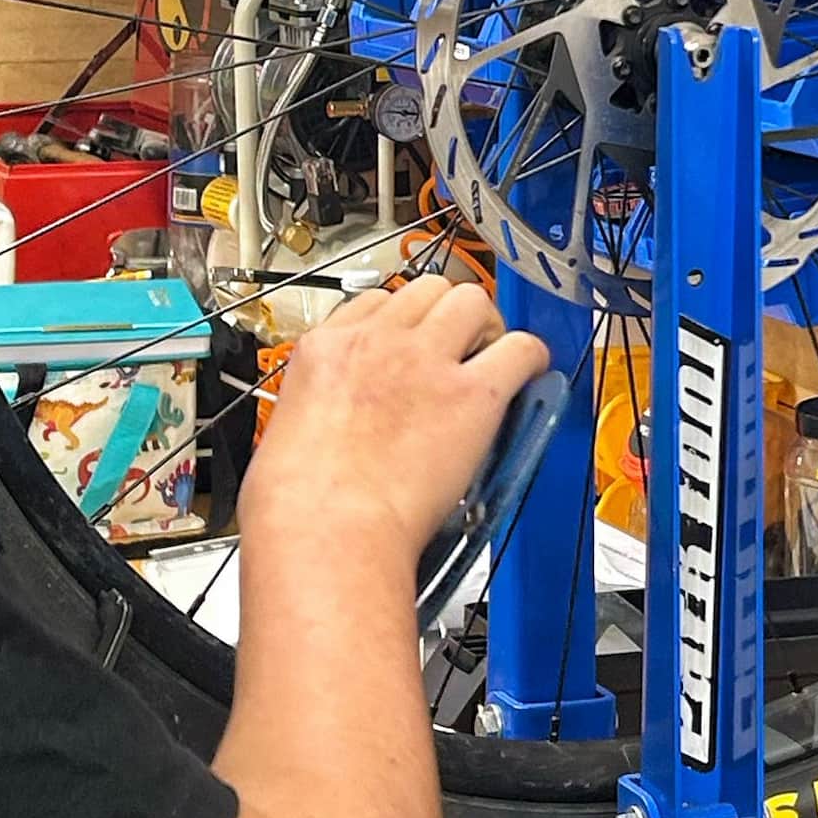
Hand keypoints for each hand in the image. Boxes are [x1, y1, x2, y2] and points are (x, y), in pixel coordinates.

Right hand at [240, 276, 550, 563]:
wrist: (327, 530)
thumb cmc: (299, 503)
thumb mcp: (288, 427)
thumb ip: (321, 406)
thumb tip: (341, 418)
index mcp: (326, 348)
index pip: (377, 301)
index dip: (403, 323)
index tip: (413, 344)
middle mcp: (377, 341)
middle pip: (428, 288)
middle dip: (446, 314)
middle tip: (458, 350)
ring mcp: (426, 361)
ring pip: (472, 300)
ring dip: (485, 326)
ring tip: (488, 360)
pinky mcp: (472, 395)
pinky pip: (520, 349)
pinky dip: (529, 359)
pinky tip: (526, 378)